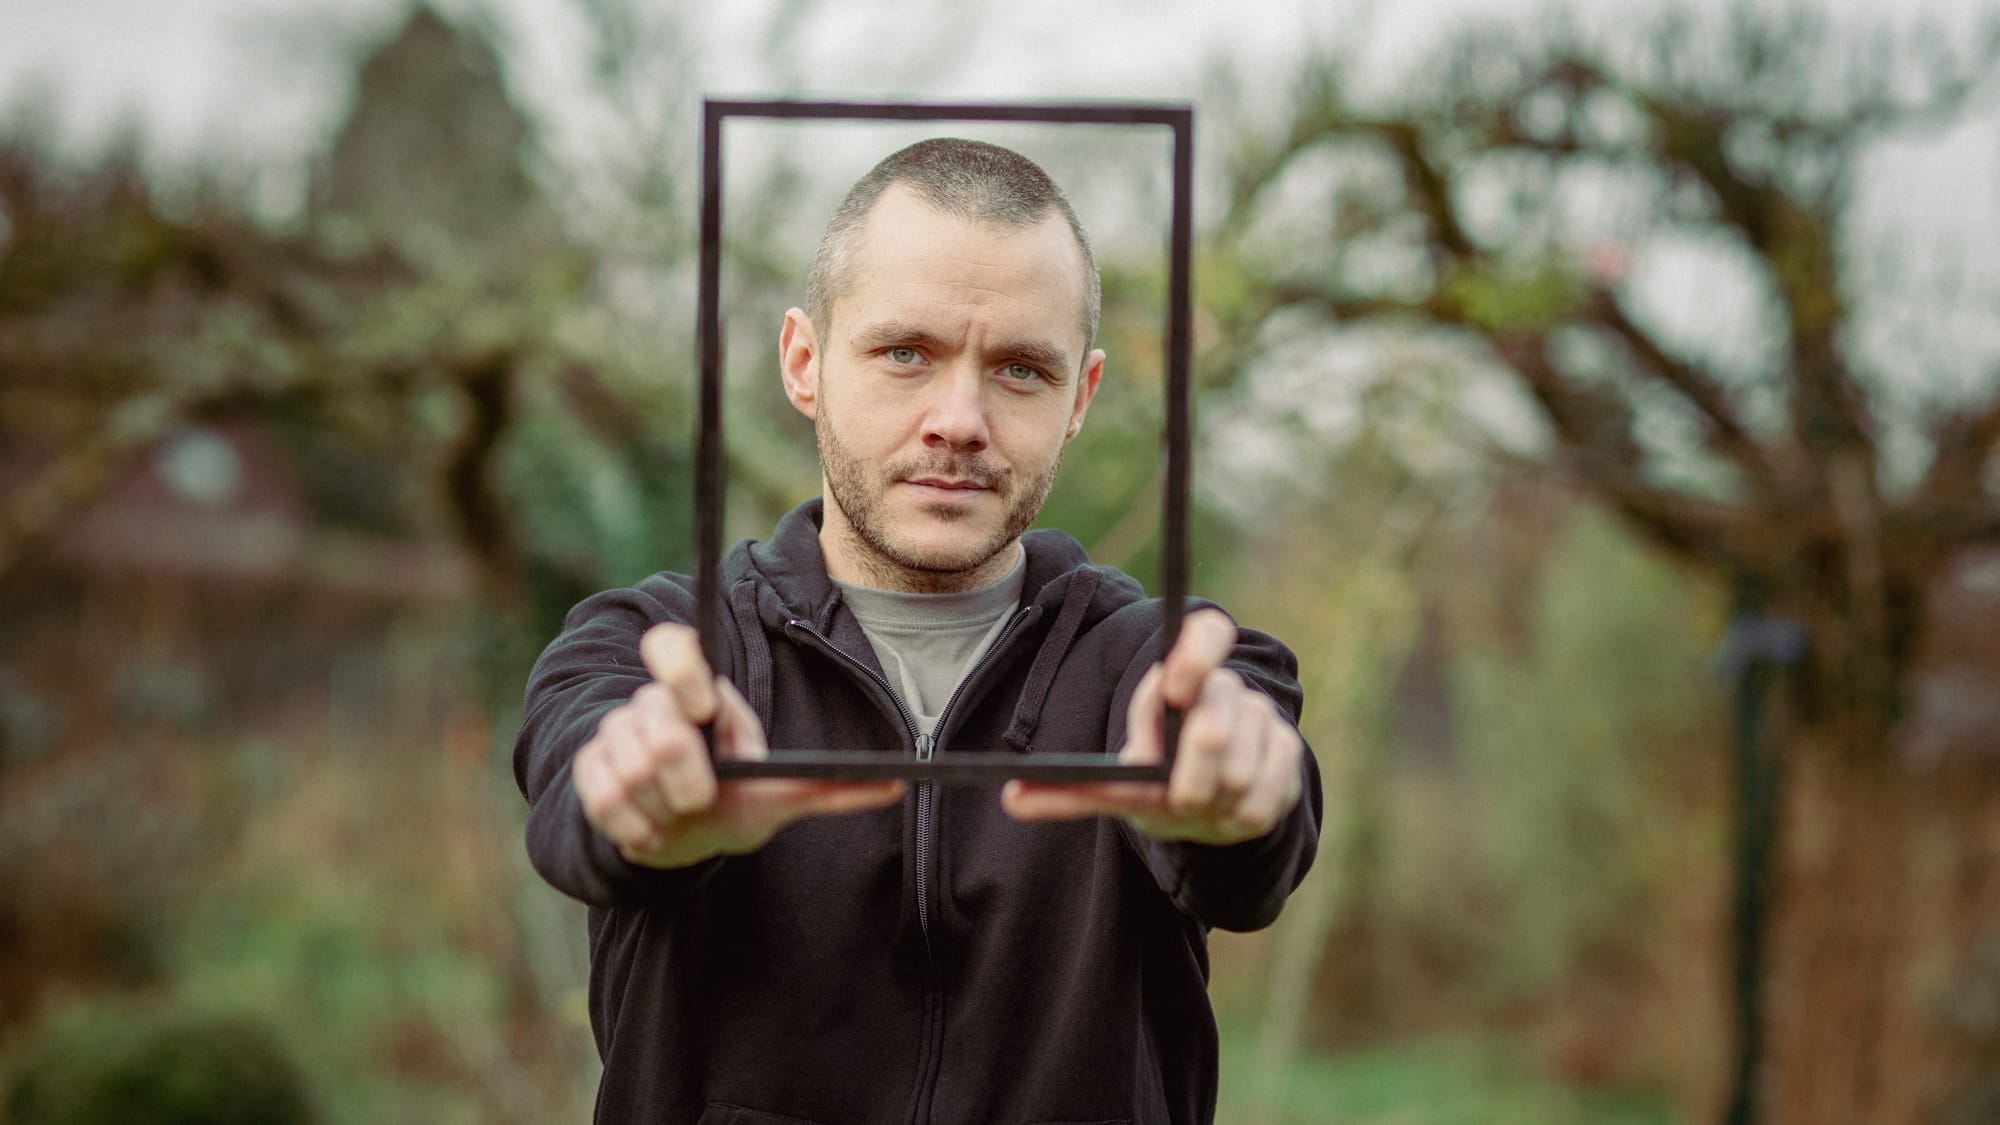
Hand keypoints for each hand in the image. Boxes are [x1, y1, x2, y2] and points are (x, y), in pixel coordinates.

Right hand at [572, 622, 903, 868]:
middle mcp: (652, 703)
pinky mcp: (588, 771)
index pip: (673, 646)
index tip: (701, 707)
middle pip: (655, 725)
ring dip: (660, 807)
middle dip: (683, 778)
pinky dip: (633, 826)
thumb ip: (830, 788)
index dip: (681, 669)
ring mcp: (615, 734)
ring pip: (628, 767)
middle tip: (700, 797)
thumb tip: (895, 787)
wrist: (679, 834)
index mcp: (701, 693)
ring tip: (678, 816)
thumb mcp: (782, 792)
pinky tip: (651, 831)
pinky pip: (603, 798)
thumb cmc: (735, 799)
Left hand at [1001, 609, 1303, 845]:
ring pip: (1238, 767)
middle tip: (1182, 797)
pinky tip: (1232, 814)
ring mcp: (1262, 721)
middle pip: (1214, 725)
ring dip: (1216, 799)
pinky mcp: (1289, 754)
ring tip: (1205, 804)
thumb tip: (1011, 800)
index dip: (1194, 653)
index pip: (1205, 634)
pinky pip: (1266, 795)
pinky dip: (1241, 816)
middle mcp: (1226, 691)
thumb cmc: (1157, 785)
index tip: (1176, 684)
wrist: (1212, 810)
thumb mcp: (1117, 781)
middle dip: (1192, 775)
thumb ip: (1071, 790)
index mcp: (1183, 680)